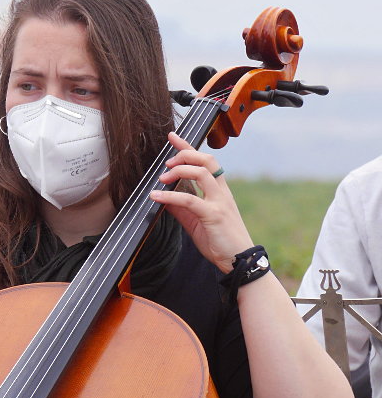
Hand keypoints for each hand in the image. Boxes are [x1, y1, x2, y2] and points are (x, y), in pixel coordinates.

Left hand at [149, 132, 253, 272]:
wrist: (239, 260)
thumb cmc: (220, 242)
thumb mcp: (196, 222)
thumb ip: (181, 208)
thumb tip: (163, 197)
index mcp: (219, 191)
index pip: (205, 162)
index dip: (188, 147)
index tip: (173, 137)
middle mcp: (221, 192)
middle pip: (206, 160)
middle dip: (185, 154)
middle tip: (167, 163)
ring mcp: (219, 202)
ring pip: (202, 173)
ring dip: (179, 171)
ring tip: (162, 178)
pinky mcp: (213, 215)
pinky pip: (190, 200)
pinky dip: (171, 195)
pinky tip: (157, 196)